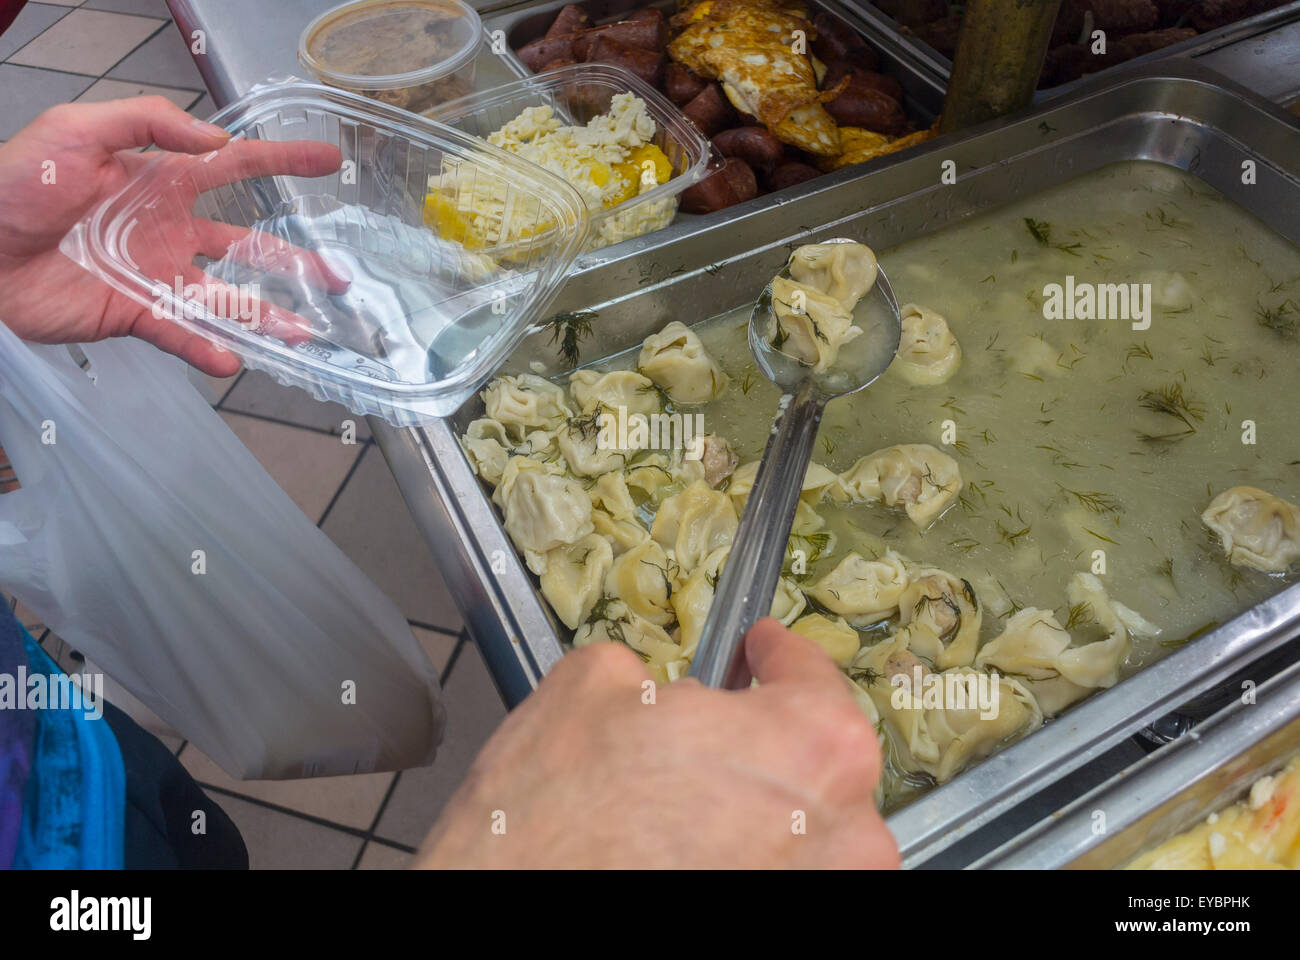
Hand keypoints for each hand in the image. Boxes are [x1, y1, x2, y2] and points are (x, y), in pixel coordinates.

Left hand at [0, 96, 344, 375]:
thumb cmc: (14, 184)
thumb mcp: (76, 130)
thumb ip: (147, 122)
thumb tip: (215, 140)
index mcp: (159, 179)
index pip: (235, 168)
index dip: (282, 163)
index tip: (327, 163)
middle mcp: (167, 229)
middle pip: (247, 245)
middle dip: (294, 261)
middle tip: (337, 276)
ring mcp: (155, 275)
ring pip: (226, 298)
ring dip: (266, 316)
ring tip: (303, 332)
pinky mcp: (133, 313)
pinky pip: (181, 334)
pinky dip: (206, 350)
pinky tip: (231, 360)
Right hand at [417, 618, 898, 867]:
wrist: (515, 915)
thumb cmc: (553, 832)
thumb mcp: (589, 686)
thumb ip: (652, 672)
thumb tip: (655, 690)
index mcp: (813, 743)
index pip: (814, 677)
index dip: (779, 655)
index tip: (765, 650)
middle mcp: (842, 832)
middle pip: (818, 761)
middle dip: (763, 740)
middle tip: (704, 734)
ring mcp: (818, 894)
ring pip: (801, 832)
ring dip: (753, 810)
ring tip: (680, 806)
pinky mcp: (788, 934)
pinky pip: (773, 874)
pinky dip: (738, 860)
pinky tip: (680, 853)